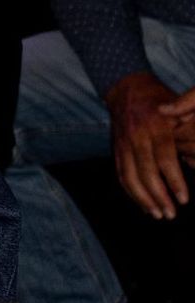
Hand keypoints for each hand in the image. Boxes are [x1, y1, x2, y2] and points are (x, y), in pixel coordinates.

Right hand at [107, 72, 189, 218]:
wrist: (126, 88)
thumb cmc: (160, 98)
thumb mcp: (178, 106)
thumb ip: (187, 130)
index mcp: (155, 125)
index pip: (164, 158)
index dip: (174, 180)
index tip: (184, 199)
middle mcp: (137, 136)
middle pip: (146, 171)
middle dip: (158, 196)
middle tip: (171, 214)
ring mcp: (123, 143)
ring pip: (129, 177)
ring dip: (143, 199)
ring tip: (158, 215)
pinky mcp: (115, 149)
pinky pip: (121, 174)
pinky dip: (131, 192)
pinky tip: (143, 204)